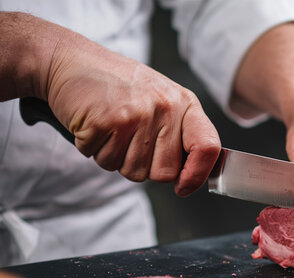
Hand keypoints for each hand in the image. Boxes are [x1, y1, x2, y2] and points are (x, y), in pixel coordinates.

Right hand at [44, 30, 219, 195]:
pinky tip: (96, 125)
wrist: (73, 61)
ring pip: (132, 172)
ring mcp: (136, 115)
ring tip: (112, 128)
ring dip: (117, 158)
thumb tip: (191, 176)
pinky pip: (104, 160)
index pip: (207, 147)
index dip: (198, 175)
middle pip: (164, 172)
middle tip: (130, 139)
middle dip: (145, 167)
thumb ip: (180, 133)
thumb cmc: (120, 84)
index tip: (184, 187)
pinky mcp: (105, 122)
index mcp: (185, 103)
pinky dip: (95, 150)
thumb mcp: (162, 99)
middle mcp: (165, 108)